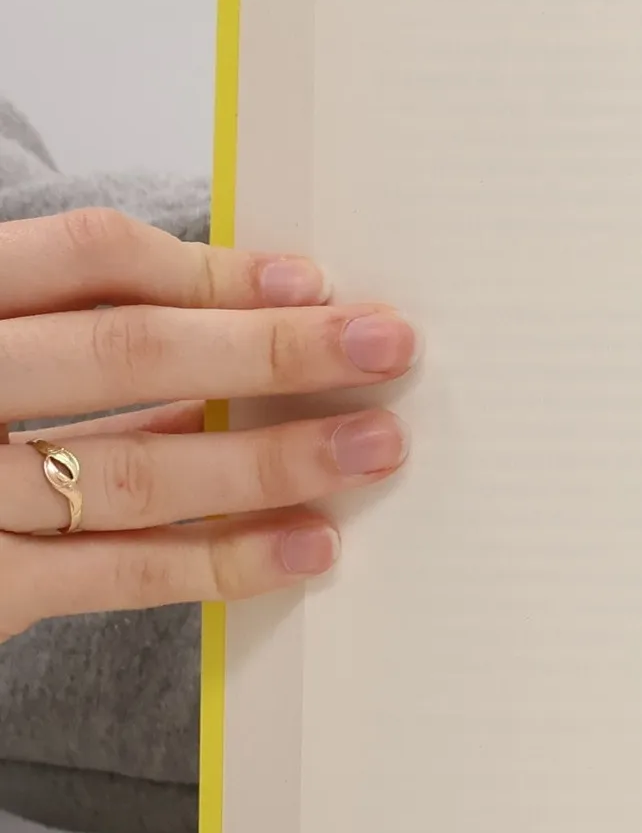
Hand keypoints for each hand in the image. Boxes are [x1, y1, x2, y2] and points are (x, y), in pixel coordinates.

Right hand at [0, 208, 416, 643]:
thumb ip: (60, 327)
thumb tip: (247, 317)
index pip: (87, 260)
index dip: (213, 270)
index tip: (316, 282)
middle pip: (126, 352)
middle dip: (273, 350)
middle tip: (391, 346)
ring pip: (133, 468)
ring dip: (271, 459)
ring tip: (375, 448)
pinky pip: (115, 572)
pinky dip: (221, 561)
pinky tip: (310, 548)